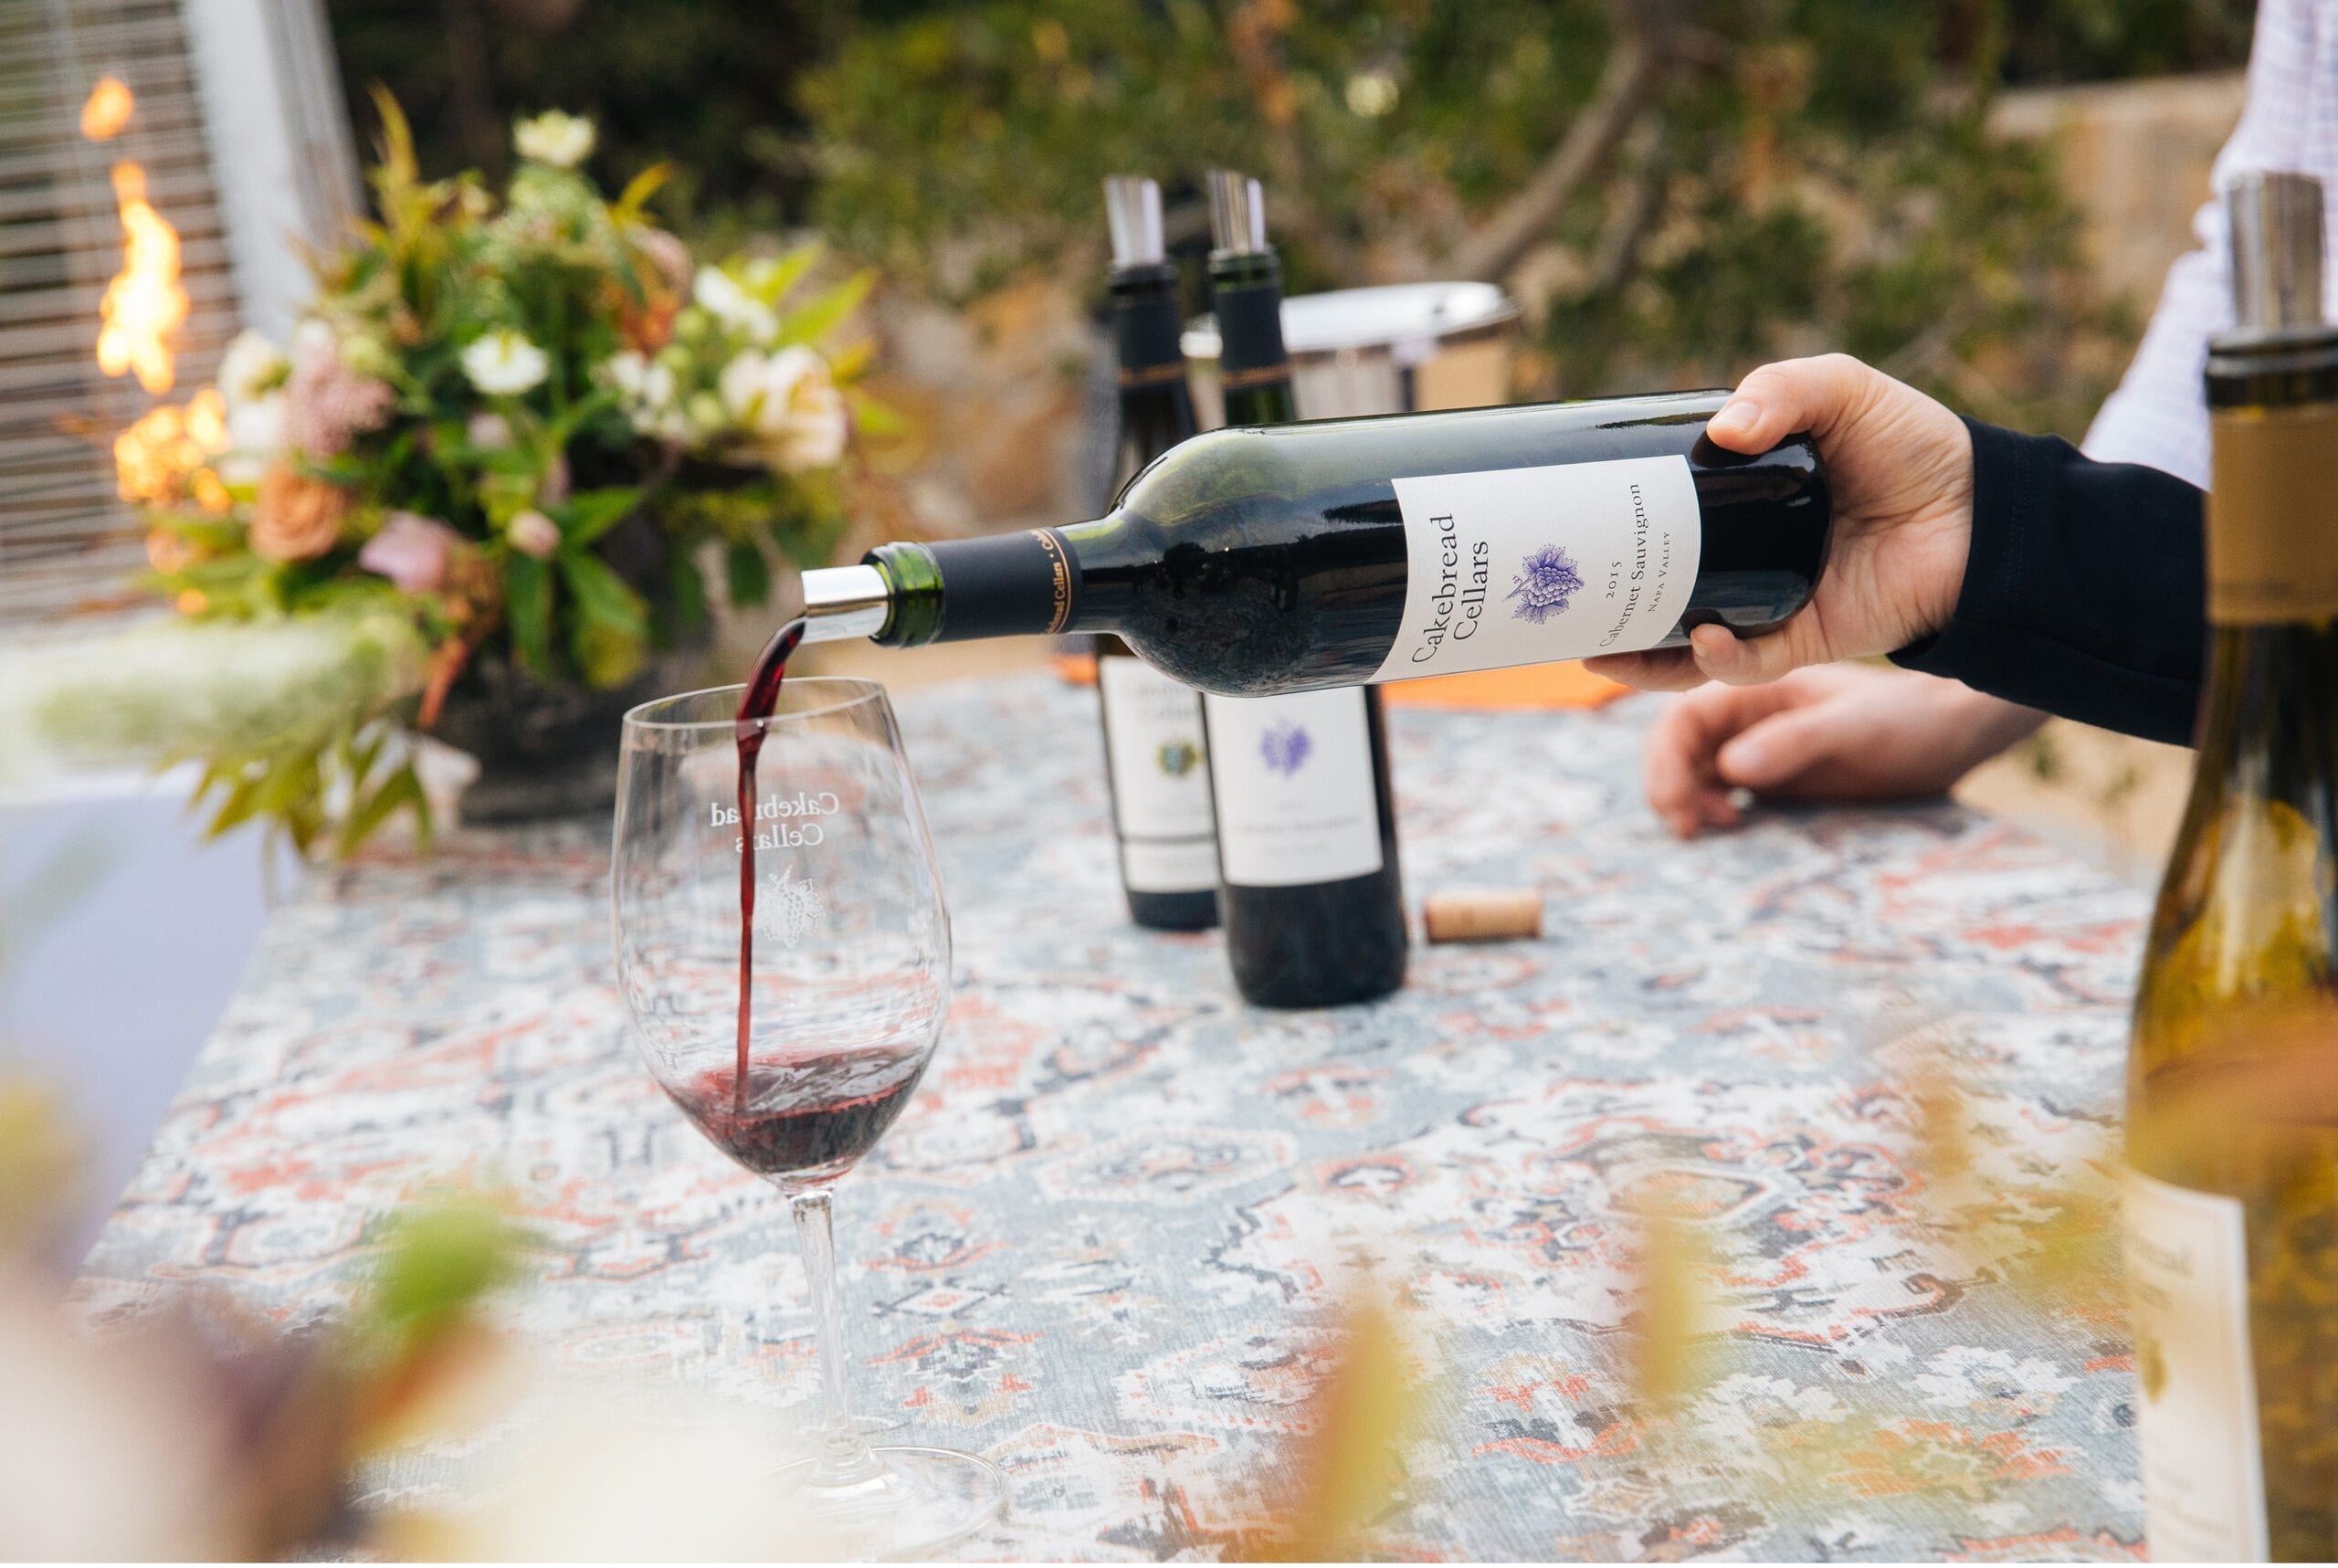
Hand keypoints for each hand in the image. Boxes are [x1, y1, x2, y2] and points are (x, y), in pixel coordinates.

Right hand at [1585, 354, 1972, 691]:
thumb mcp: (1841, 390)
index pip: (1662, 517)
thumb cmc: (1917, 446)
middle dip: (1605, 606)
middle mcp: (1746, 556)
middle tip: (1559, 599)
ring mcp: (1771, 601)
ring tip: (1600, 653)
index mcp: (1742, 502)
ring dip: (1642, 657)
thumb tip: (1722, 433)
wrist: (1987, 513)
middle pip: (1659, 588)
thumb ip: (1780, 389)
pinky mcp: (1807, 638)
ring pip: (1688, 644)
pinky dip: (1720, 658)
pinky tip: (1703, 638)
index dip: (1613, 525)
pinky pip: (1749, 662)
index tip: (1566, 522)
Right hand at [1644, 664, 2045, 838]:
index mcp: (1757, 688)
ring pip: (1694, 771)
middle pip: (1678, 746)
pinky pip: (1721, 791)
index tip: (1675, 803)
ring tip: (1704, 830)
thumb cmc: (1908, 720)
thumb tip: (1731, 768)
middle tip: (1683, 827)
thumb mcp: (1852, 728)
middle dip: (1667, 784)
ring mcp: (1759, 745)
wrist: (1953, 736)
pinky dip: (1710, 810)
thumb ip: (1793, 742)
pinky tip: (1731, 826)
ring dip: (1685, 800)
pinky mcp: (1775, 775)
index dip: (1665, 759)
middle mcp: (1748, 715)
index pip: (1683, 717)